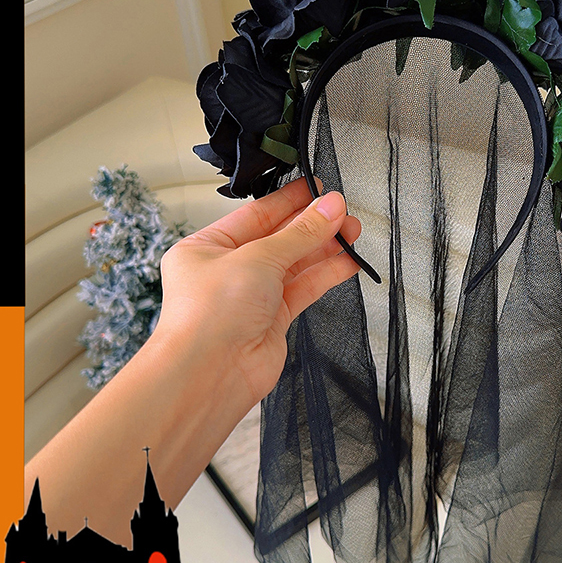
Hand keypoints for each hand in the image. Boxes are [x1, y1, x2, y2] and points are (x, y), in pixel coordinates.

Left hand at [153, 177, 361, 410]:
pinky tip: (348, 263)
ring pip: (295, 264)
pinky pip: (304, 289)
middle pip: (279, 238)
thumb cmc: (210, 315)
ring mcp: (251, 296)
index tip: (318, 188)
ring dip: (324, 248)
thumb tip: (331, 206)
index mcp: (207, 247)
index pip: (256, 215)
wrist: (210, 375)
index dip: (290, 200)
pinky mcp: (273, 319)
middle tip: (343, 211)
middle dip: (313, 225)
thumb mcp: (258, 258)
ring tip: (353, 233)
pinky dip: (326, 275)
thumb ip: (301, 233)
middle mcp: (228, 270)